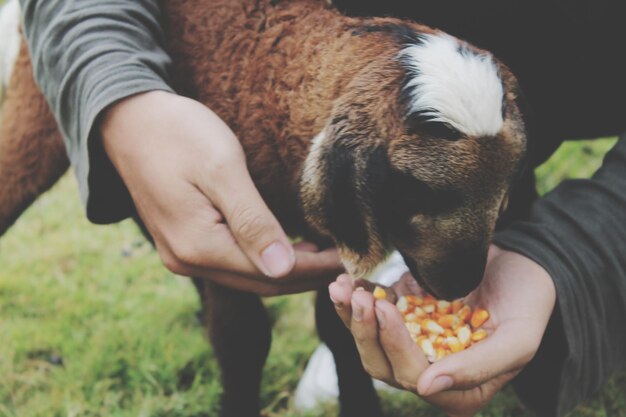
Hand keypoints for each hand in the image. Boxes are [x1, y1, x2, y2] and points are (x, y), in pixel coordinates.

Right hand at [100, 91, 342, 294]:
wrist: (128, 120)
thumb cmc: (178, 134)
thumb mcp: (222, 170)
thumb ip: (252, 222)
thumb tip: (282, 268)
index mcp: (199, 246)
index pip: (272, 273)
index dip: (315, 269)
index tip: (350, 261)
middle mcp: (187, 261)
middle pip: (260, 283)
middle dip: (306, 276)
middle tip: (346, 264)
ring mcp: (182, 255)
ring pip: (247, 277)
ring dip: (287, 272)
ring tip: (325, 258)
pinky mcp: (182, 242)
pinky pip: (231, 263)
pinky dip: (264, 261)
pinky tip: (287, 249)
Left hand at [329, 245, 555, 416]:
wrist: (523, 265)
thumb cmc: (528, 304)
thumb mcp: (518, 339)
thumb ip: (478, 368)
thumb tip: (427, 388)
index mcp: (459, 389)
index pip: (414, 377)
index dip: (394, 346)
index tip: (385, 308)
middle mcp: (430, 371)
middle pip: (382, 363)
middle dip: (365, 331)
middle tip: (360, 297)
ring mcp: (413, 341)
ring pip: (369, 340)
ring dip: (351, 316)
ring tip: (342, 287)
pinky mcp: (404, 314)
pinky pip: (372, 313)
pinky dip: (356, 299)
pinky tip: (346, 281)